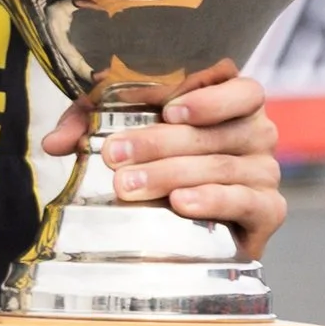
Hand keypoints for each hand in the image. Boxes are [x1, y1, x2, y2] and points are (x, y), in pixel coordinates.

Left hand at [40, 61, 284, 254]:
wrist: (199, 238)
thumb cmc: (166, 172)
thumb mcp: (127, 138)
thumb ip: (93, 127)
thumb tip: (55, 141)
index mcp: (233, 103)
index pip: (238, 87)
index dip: (209, 97)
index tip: (168, 109)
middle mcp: (257, 132)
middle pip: (216, 132)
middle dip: (161, 144)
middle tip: (117, 157)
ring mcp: (266, 172)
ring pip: (223, 166)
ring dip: (173, 174)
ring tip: (130, 186)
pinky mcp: (269, 211)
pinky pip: (247, 201)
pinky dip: (213, 200)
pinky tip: (181, 203)